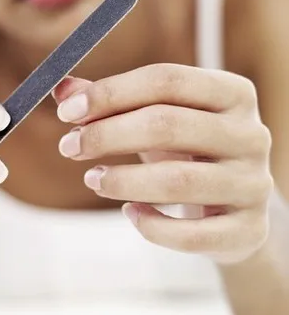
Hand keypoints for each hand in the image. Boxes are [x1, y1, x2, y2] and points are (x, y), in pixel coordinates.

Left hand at [53, 64, 273, 264]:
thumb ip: (110, 100)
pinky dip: (152, 226)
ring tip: (92, 179)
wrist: (231, 202)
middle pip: (167, 125)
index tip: (66, 111)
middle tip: (68, 146)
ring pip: (177, 182)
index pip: (165, 80)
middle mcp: (250, 134)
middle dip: (106, 135)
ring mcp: (254, 183)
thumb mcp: (154, 116)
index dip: (110, 93)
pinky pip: (192, 234)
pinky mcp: (249, 230)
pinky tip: (129, 212)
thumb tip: (60, 89)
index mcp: (230, 93)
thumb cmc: (186, 150)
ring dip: (122, 181)